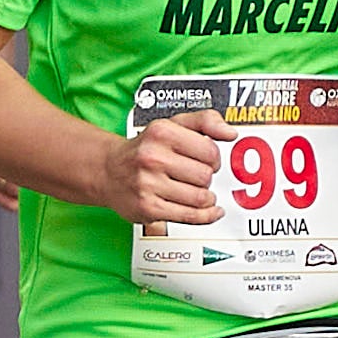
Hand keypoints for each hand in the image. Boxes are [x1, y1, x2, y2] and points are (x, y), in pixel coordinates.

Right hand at [97, 109, 226, 224]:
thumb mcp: (173, 124)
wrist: (107, 170)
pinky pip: (190, 216)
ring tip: (197, 192)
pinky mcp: (148, 207)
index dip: (214, 158)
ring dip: (205, 197)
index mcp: (161, 132)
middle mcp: (152, 157)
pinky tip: (209, 211)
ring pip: (200, 198)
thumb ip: (205, 120)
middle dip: (206, 178)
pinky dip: (206, 216)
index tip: (207, 161)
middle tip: (196, 176)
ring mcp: (148, 184)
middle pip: (205, 176)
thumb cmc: (145, 148)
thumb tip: (230, 133)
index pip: (210, 151)